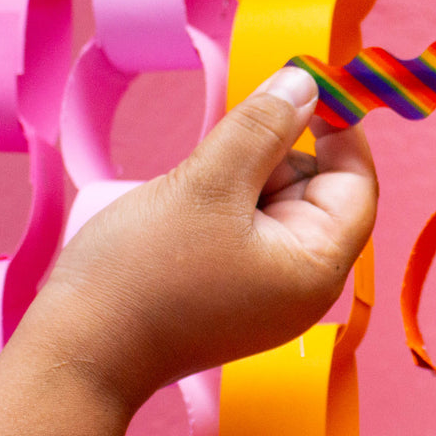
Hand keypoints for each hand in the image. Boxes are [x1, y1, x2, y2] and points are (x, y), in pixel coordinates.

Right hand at [23, 66, 376, 410]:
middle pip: (316, 189)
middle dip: (271, 158)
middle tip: (217, 161)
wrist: (77, 353)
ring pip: (275, 202)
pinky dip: (221, 205)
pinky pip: (246, 227)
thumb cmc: (143, 274)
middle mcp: (306, 286)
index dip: (339, 129)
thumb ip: (262, 127)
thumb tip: (306, 85)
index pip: (358, 183)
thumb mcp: (208, 183)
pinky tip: (183, 216)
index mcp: (319, 268)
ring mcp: (270, 292)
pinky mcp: (235, 292)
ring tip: (189, 199)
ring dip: (238, 179)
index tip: (305, 82)